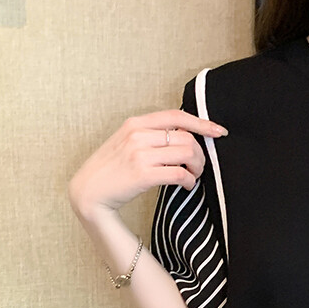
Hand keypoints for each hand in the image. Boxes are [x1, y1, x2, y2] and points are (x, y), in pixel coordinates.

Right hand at [68, 109, 227, 219]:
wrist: (89, 192)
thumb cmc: (111, 169)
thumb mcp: (126, 142)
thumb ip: (151, 135)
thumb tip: (185, 136)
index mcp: (135, 123)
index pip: (176, 116)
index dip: (202, 123)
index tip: (219, 131)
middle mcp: (138, 135)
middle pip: (187, 137)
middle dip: (200, 154)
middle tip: (198, 167)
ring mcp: (140, 154)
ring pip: (187, 153)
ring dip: (197, 167)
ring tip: (192, 176)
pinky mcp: (143, 174)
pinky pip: (180, 173)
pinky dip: (189, 181)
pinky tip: (186, 185)